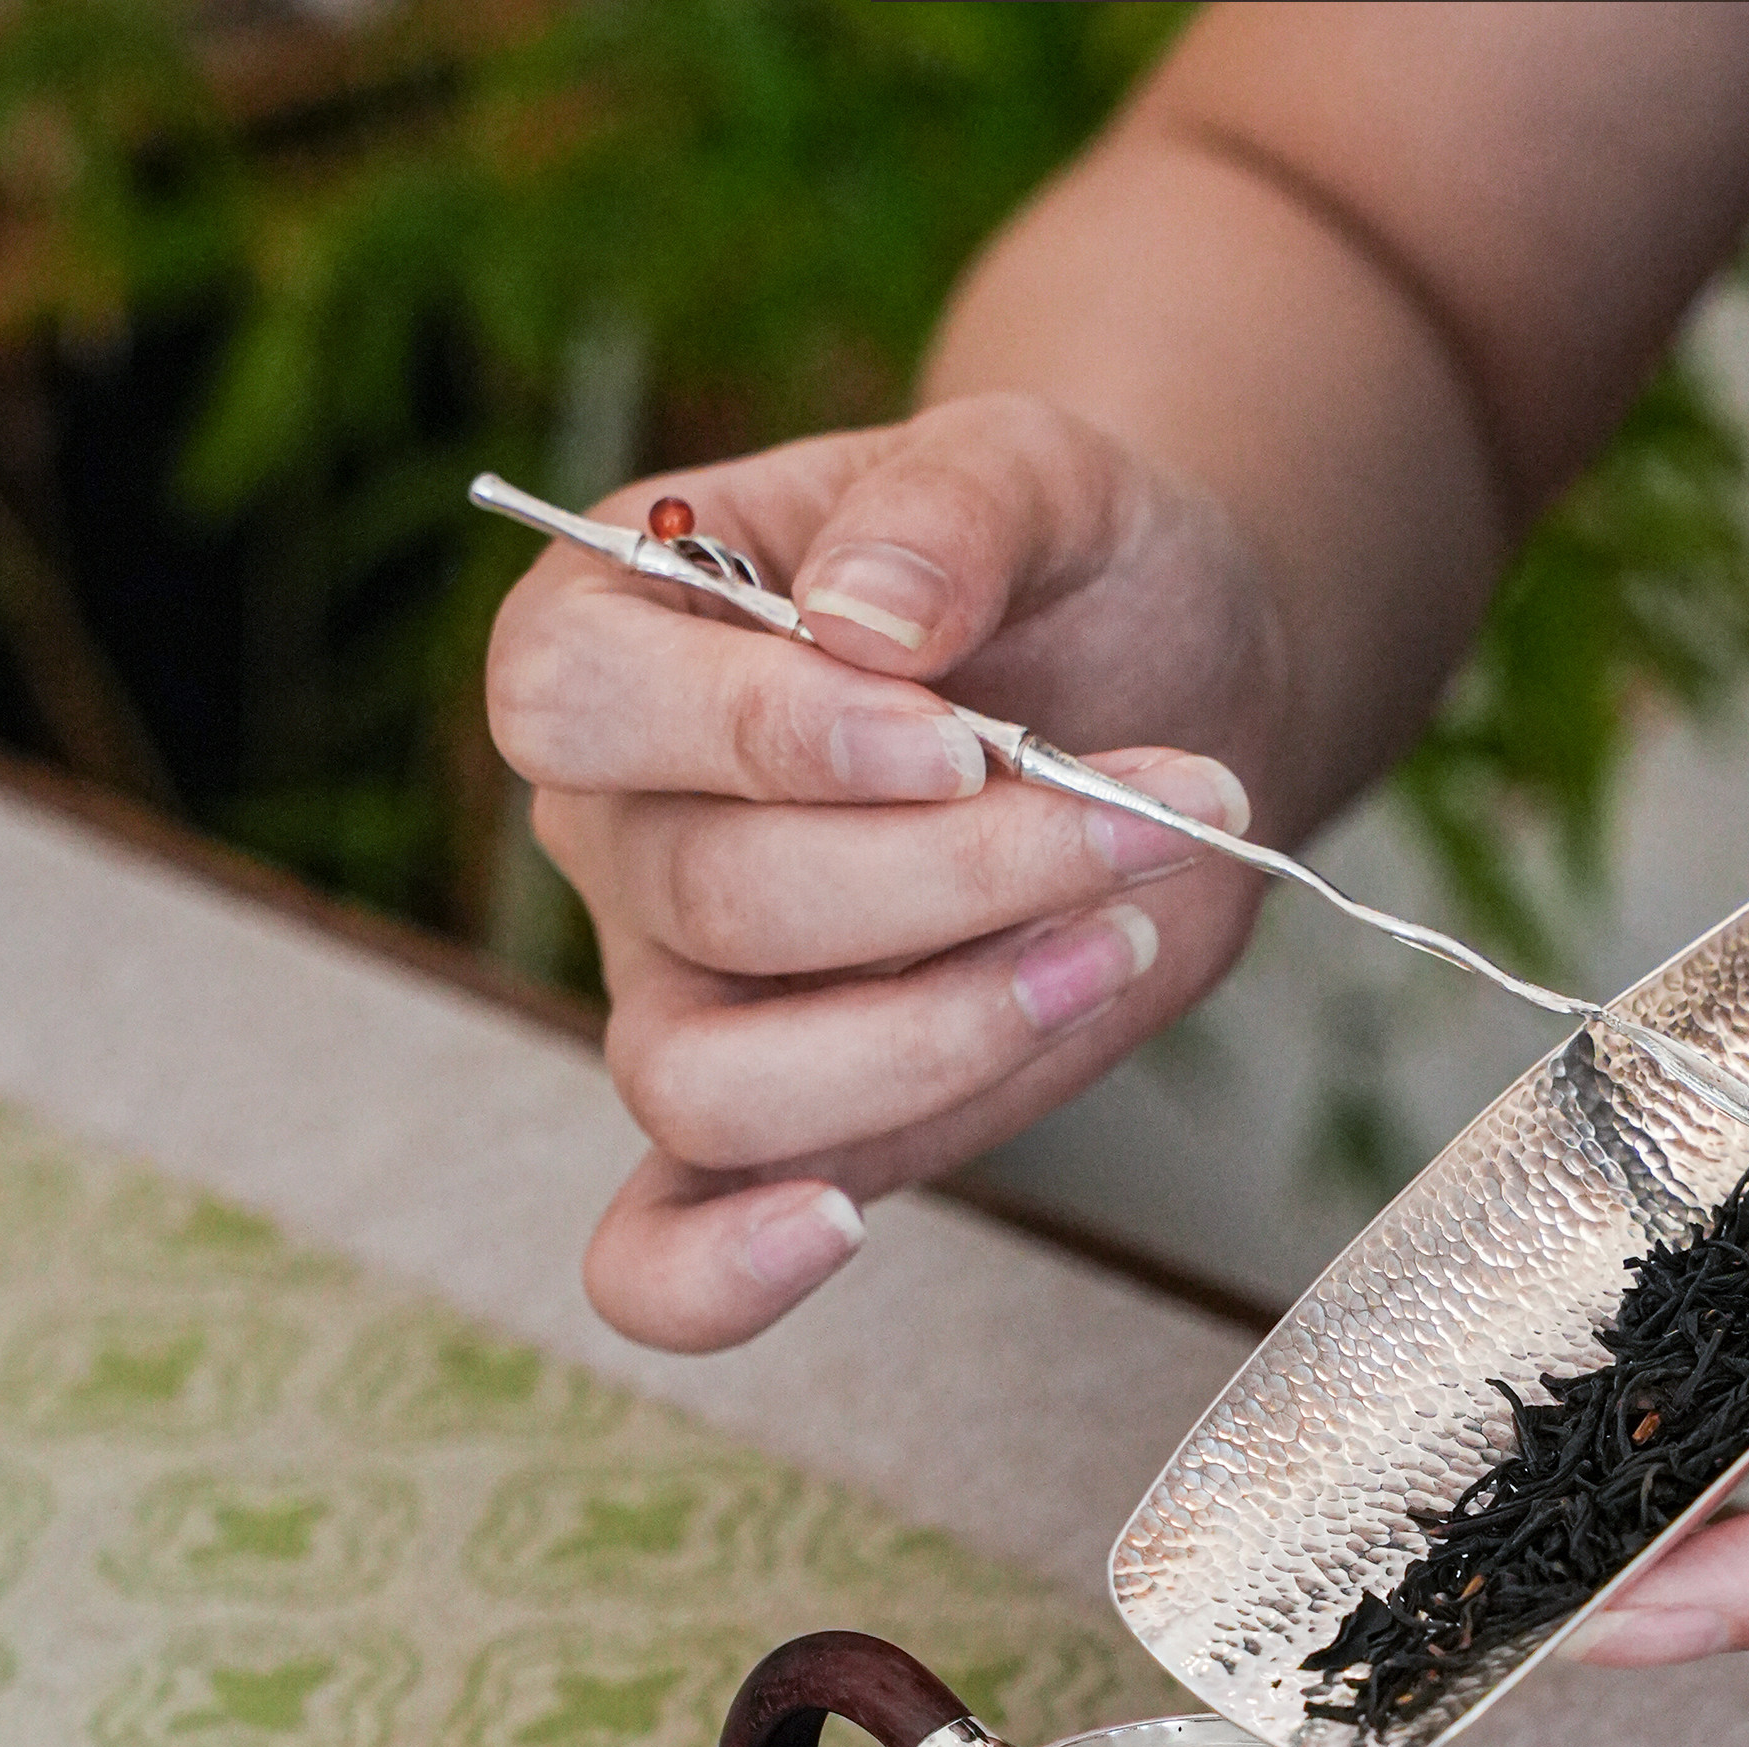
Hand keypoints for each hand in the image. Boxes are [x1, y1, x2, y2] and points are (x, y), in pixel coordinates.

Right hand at [484, 399, 1286, 1350]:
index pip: (576, 699)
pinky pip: (661, 1247)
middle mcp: (620, 831)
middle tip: (1145, 816)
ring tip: (1111, 941)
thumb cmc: (1071, 569)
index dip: (759, 736)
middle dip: (952, 876)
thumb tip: (865, 621)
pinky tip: (831, 1234)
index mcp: (619, 636)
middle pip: (704, 900)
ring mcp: (689, 995)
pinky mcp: (790, 1125)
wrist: (1172, 690)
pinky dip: (717, 1275)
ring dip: (931, 1033)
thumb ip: (953, 506)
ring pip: (706, 1085)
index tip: (958, 737)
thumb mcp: (1043, 470)